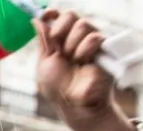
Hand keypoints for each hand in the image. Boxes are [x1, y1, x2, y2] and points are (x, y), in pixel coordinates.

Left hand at [34, 10, 136, 130]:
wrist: (74, 104)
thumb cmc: (58, 88)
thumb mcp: (45, 63)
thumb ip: (44, 41)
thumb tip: (37, 19)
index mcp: (60, 41)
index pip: (59, 17)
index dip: (52, 13)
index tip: (47, 14)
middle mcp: (76, 39)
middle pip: (71, 15)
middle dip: (61, 30)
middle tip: (58, 47)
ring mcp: (91, 42)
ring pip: (83, 24)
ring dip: (72, 44)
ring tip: (72, 60)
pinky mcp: (105, 48)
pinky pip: (95, 36)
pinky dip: (84, 49)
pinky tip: (83, 62)